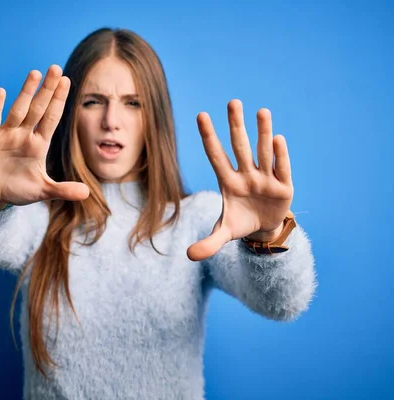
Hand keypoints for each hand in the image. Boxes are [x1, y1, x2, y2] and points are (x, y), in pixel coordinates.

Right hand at [0, 65, 89, 207]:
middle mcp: (24, 135)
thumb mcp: (42, 191)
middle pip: (38, 108)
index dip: (59, 100)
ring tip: (35, 73)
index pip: (51, 118)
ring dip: (26, 92)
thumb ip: (63, 190)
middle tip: (56, 69)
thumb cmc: (18, 190)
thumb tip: (86, 193)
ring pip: (18, 110)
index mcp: (38, 144)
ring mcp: (6, 135)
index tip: (67, 81)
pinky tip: (1, 92)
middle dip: (47, 89)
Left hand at [187, 100, 293, 261]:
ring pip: (263, 151)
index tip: (201, 115)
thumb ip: (208, 243)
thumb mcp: (224, 234)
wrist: (263, 230)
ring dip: (263, 132)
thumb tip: (188, 257)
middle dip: (236, 126)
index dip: (208, 137)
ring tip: (262, 111)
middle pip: (239, 146)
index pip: (216, 155)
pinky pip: (281, 168)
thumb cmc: (240, 223)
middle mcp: (246, 174)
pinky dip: (280, 155)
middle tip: (233, 102)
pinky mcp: (283, 186)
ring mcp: (265, 178)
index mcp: (228, 182)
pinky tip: (278, 138)